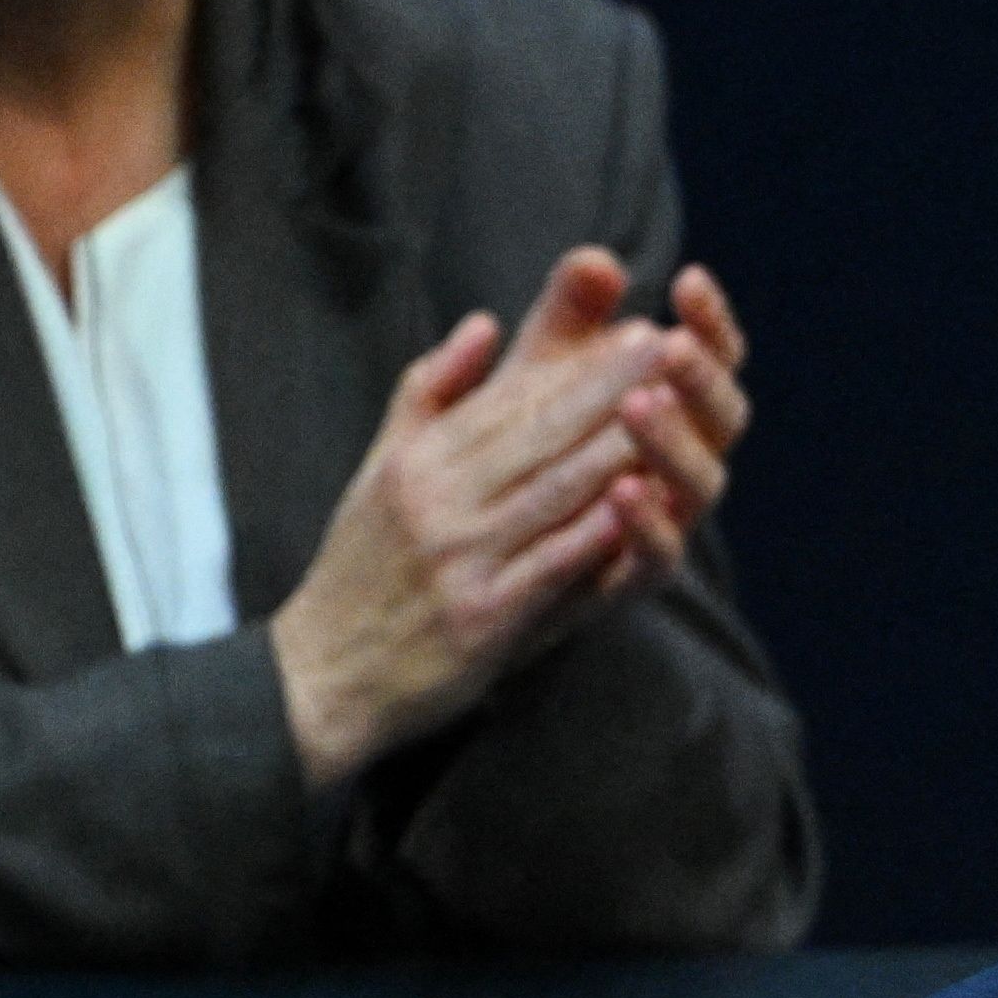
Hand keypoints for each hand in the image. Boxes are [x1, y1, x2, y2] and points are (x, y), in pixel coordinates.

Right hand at [273, 249, 751, 787]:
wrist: (320, 675)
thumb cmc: (361, 570)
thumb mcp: (381, 467)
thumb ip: (430, 394)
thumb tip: (482, 323)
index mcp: (420, 460)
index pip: (510, 400)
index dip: (580, 364)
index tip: (640, 331)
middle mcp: (438, 497)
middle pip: (538, 431)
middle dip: (611, 386)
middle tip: (673, 346)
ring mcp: (460, 555)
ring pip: (552, 488)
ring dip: (618, 446)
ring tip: (676, 410)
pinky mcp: (480, 616)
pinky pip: (549, 564)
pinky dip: (596, 534)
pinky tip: (643, 506)